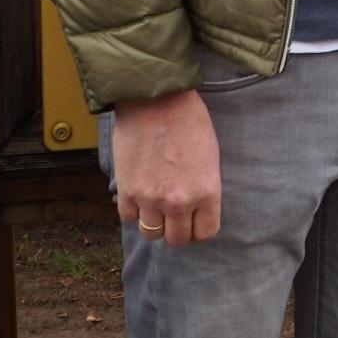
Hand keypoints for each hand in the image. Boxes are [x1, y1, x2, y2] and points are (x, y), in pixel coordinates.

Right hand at [111, 88, 221, 247]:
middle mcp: (179, 202)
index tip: (194, 218)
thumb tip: (195, 205)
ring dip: (153, 221)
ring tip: (154, 203)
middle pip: (177, 239)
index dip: (199, 227)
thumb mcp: (210, 154)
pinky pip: (129, 217)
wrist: (156, 98)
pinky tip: (139, 192)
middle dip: (176, 228)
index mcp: (207, 192)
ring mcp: (151, 199)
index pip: (205, 232)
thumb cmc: (189, 118)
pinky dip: (133, 208)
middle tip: (173, 214)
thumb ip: (203, 185)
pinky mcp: (127, 191)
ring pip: (151, 233)